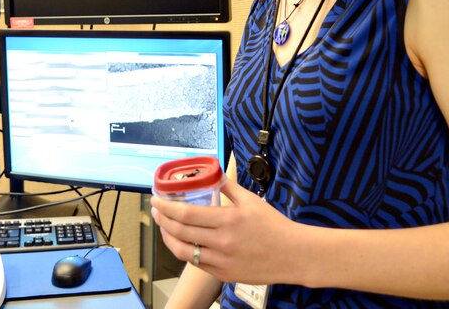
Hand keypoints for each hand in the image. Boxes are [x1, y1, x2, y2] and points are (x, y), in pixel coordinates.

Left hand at [150, 179, 301, 285]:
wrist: (293, 255)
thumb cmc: (274, 226)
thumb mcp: (251, 200)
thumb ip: (229, 187)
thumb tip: (214, 174)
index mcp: (227, 220)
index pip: (186, 215)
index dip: (166, 208)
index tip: (156, 200)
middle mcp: (221, 242)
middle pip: (180, 232)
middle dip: (161, 220)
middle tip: (155, 210)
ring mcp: (221, 261)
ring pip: (183, 252)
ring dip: (168, 238)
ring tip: (163, 227)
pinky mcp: (224, 274)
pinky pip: (196, 264)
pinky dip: (184, 251)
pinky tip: (181, 242)